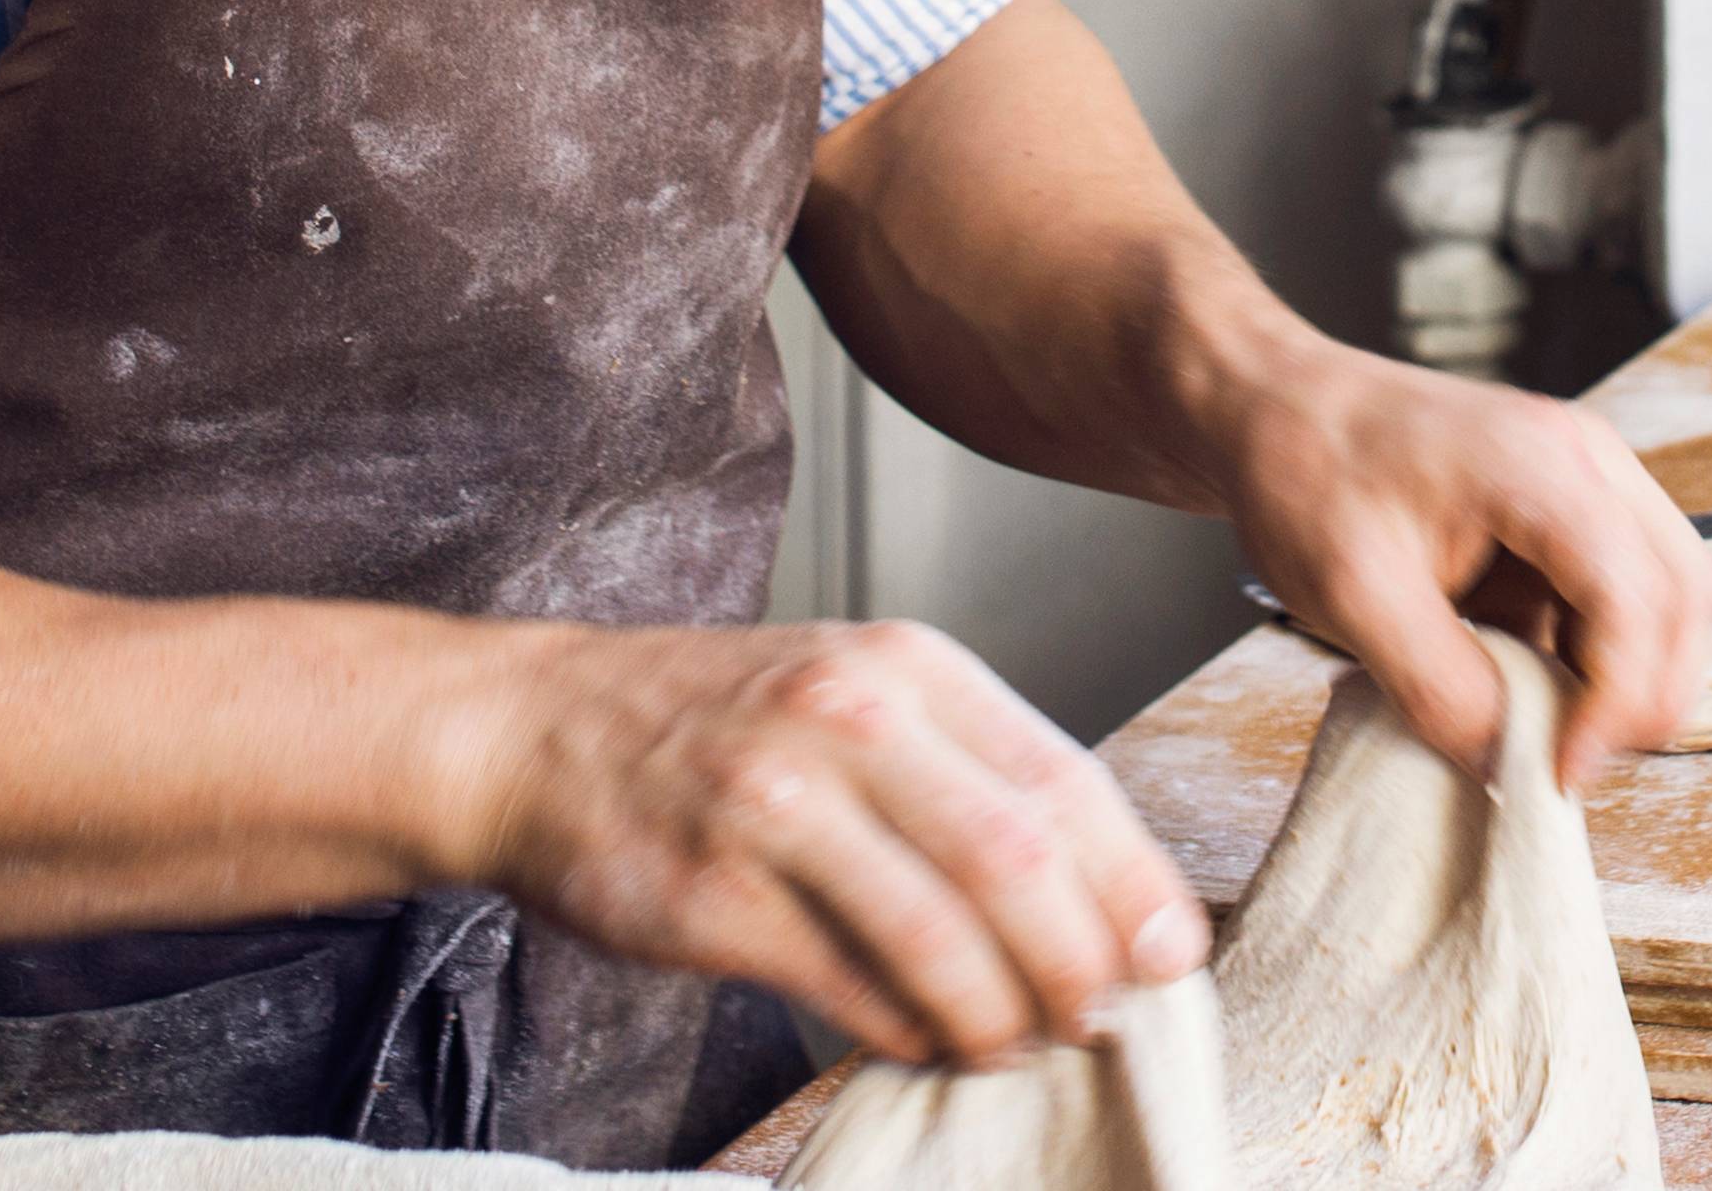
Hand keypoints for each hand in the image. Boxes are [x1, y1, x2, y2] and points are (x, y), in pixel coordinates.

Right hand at [431, 616, 1204, 1066]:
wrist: (539, 732)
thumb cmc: (721, 724)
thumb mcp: (859, 697)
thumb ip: (971, 778)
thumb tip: (1098, 904)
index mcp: (908, 668)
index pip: (1062, 780)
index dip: (1132, 883)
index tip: (1172, 955)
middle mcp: (848, 720)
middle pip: (1016, 859)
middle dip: (1078, 962)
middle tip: (1099, 1019)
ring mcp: (773, 804)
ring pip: (939, 934)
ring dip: (997, 1013)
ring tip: (1013, 1043)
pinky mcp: (712, 896)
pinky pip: (845, 988)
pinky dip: (905, 1031)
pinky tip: (922, 1041)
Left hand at [1197, 342, 1711, 788]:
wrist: (1273, 407)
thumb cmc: (1306, 474)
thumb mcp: (1354, 596)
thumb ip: (1438, 689)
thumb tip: (1508, 767)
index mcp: (1540, 465)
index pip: (1637, 600)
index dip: (1618, 703)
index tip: (1561, 773)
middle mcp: (1588, 458)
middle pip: (1685, 597)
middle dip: (1646, 695)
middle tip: (1567, 762)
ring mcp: (1588, 475)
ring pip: (1672, 595)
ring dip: (1632, 673)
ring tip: (1552, 728)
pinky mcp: (1571, 504)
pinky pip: (1625, 590)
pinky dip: (1600, 651)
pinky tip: (1531, 681)